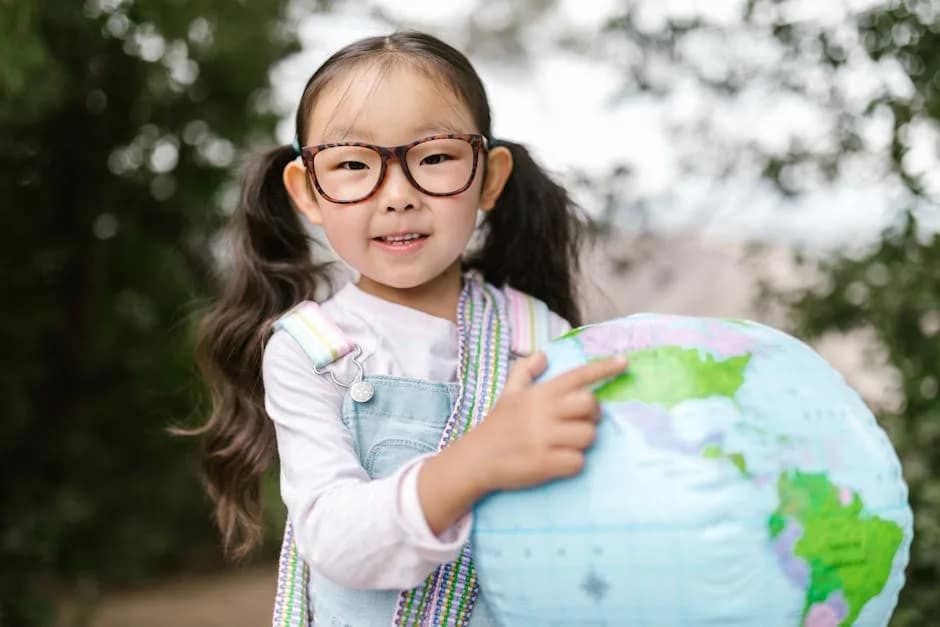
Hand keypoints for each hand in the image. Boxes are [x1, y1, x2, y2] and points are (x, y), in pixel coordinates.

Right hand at [466, 351, 627, 491]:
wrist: (475, 459)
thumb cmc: (497, 426)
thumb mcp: (508, 393)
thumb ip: (526, 371)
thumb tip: (544, 354)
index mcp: (540, 394)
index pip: (578, 376)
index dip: (603, 368)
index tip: (624, 362)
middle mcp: (544, 412)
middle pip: (591, 405)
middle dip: (593, 415)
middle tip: (582, 422)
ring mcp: (545, 437)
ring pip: (588, 436)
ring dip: (582, 442)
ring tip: (564, 445)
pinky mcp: (545, 462)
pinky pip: (578, 462)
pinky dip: (572, 464)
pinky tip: (557, 462)